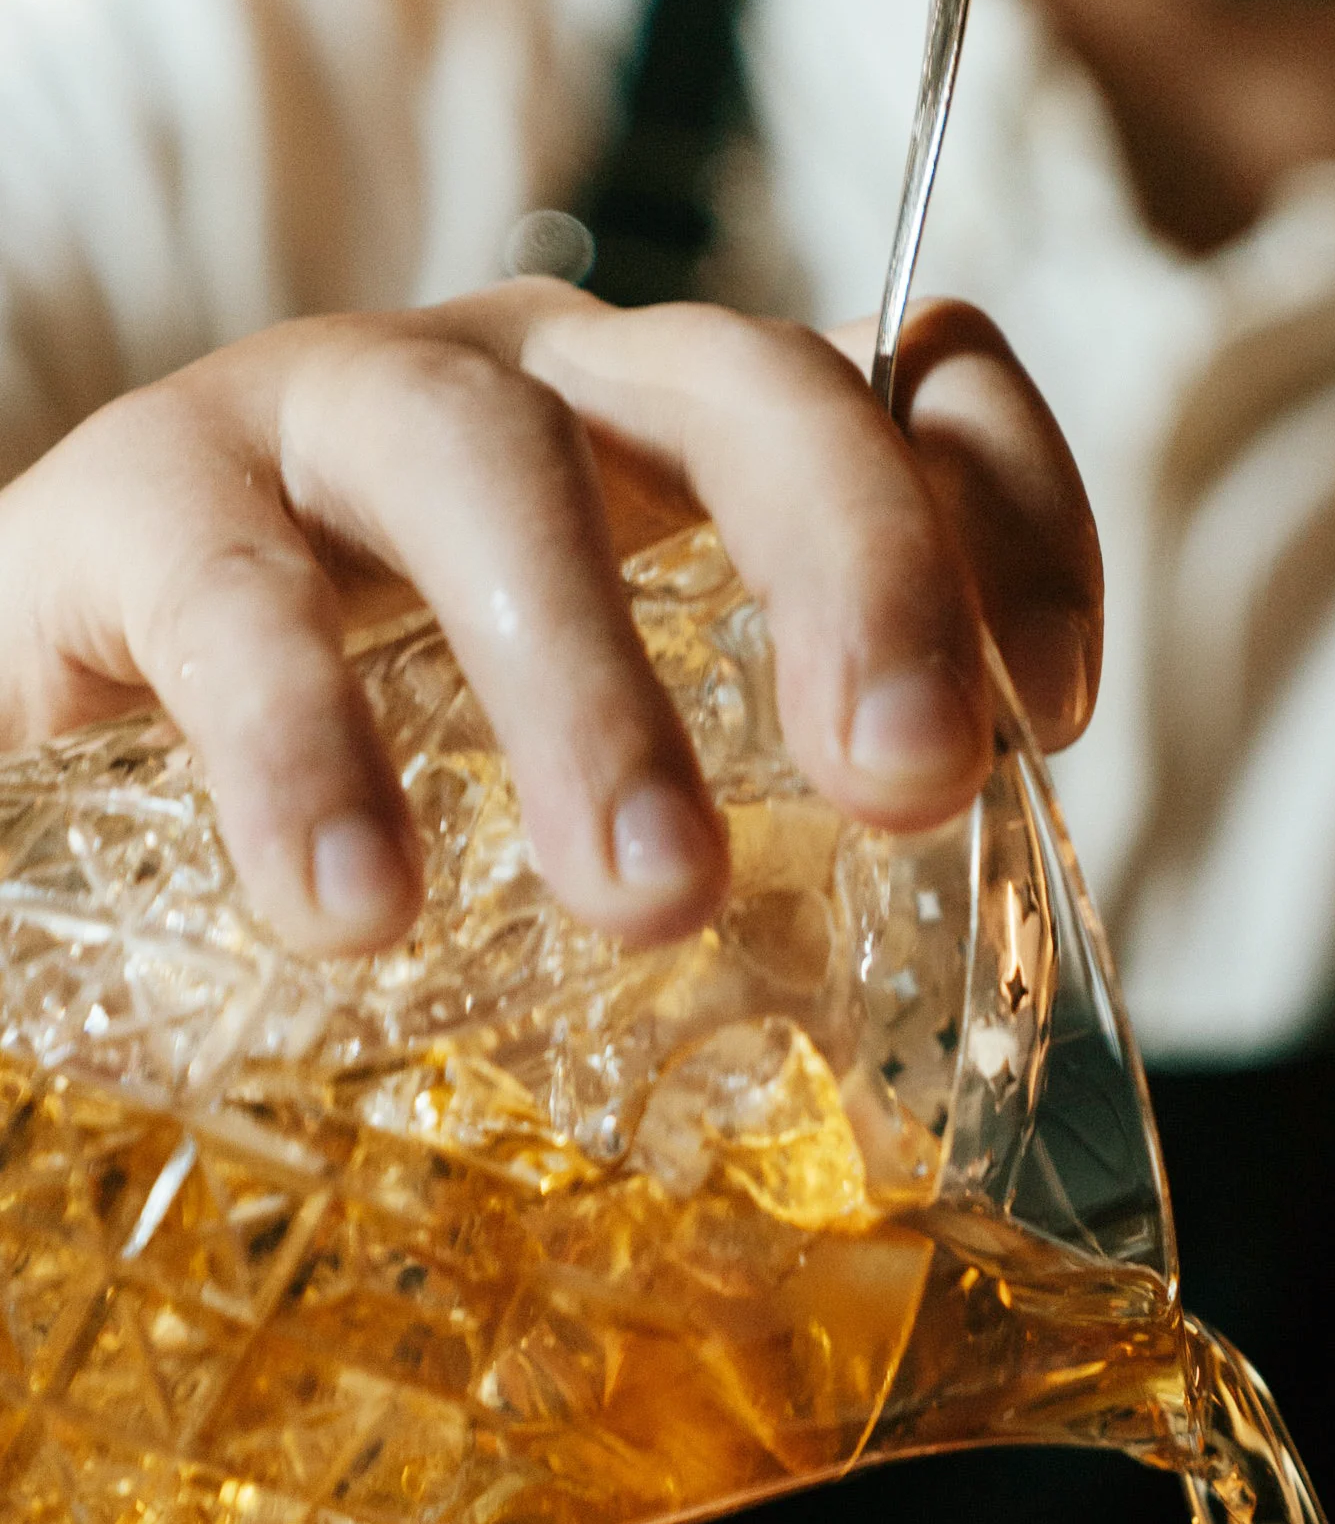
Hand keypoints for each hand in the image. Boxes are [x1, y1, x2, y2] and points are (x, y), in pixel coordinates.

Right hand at [0, 285, 1101, 956]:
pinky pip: (231, 594)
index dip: (1007, 517)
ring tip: (645, 899)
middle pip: (743, 387)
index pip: (902, 396)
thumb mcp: (588, 827)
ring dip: (591, 686)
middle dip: (858, 572)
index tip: (1048, 712)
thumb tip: (895, 1136)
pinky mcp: (132, 502)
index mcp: (680, 469)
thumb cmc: (374, 809)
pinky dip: (303, 749)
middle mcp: (536, 399)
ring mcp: (328, 423)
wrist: (66, 781)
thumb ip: (739, 902)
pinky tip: (353, 914)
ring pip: (494, 471)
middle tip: (904, 786)